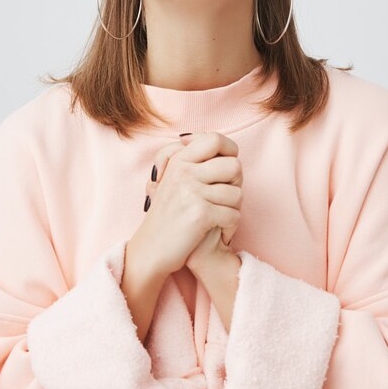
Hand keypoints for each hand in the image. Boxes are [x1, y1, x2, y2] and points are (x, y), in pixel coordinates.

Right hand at [128, 132, 242, 279]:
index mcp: (179, 161)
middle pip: (234, 166)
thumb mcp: (170, 180)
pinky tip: (218, 231)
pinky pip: (234, 215)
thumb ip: (187, 159)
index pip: (214, 139)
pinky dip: (230, 226)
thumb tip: (211, 143)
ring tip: (219, 216)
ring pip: (237, 193)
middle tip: (224, 197)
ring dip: (233, 209)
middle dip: (236, 184)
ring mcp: (192, 192)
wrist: (150, 249)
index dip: (229, 150)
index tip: (225, 166)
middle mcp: (184, 172)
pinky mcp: (200, 214)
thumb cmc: (166, 215)